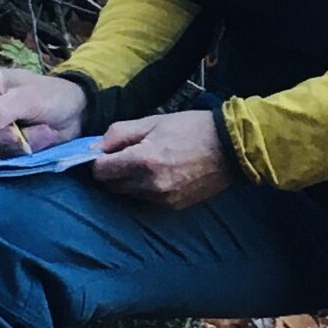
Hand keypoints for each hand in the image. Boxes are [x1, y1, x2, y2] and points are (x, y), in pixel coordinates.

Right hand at [0, 68, 85, 153]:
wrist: (78, 114)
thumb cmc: (53, 95)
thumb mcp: (29, 98)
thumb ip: (1, 111)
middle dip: (1, 133)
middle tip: (22, 132)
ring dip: (19, 142)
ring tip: (44, 130)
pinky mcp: (5, 146)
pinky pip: (4, 156)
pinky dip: (25, 151)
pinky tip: (43, 139)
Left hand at [91, 108, 231, 207]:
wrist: (231, 148)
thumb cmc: (192, 128)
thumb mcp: (153, 121)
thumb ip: (120, 133)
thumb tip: (96, 147)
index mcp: (143, 161)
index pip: (101, 171)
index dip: (99, 160)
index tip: (107, 152)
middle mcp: (149, 185)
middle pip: (112, 186)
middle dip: (112, 171)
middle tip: (125, 156)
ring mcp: (162, 199)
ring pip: (128, 194)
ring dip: (129, 181)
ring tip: (146, 164)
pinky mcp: (173, 206)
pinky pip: (147, 199)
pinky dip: (146, 188)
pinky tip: (160, 174)